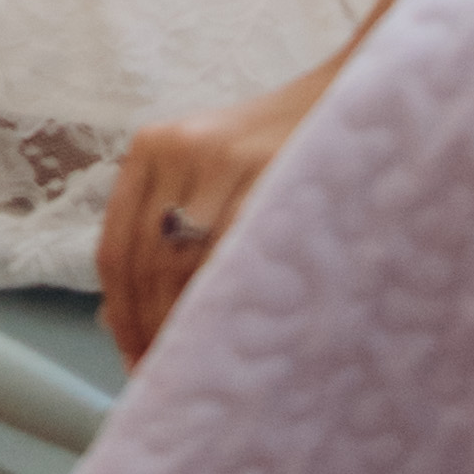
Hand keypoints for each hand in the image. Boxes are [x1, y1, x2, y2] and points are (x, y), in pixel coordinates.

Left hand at [96, 63, 331, 364]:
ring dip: (193, 327)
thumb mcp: (216, 172)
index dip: (124, 318)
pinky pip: (241, 255)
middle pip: (148, 265)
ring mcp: (224, 159)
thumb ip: (171, 230)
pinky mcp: (269, 170)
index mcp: (151, 149)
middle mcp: (177, 150)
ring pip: (190, 268)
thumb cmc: (286, 149)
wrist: (357, 91)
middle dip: (157, 332)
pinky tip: (245, 331)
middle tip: (176, 382)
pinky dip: (235, 301)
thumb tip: (119, 323)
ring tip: (209, 371)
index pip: (116, 250)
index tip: (137, 365)